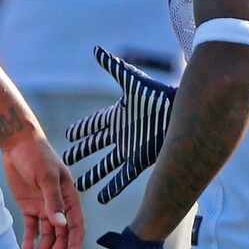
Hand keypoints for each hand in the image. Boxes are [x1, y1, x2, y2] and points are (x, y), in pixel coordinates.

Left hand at [3, 135, 83, 248]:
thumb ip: (53, 201)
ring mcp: (44, 206)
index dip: (73, 245)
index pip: (76, 226)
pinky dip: (30, 240)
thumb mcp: (46, 176)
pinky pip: (32, 228)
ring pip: (46, 235)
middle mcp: (59, 205)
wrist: (17, 142)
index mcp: (69, 197)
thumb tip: (61, 225)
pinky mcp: (29, 206)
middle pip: (60, 235)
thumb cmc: (36, 154)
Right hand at [64, 47, 175, 203]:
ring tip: (81, 186)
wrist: (180, 109)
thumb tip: (95, 50)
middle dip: (83, 152)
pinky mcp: (140, 160)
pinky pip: (122, 177)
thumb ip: (112, 67)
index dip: (82, 129)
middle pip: (96, 145)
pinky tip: (102, 198)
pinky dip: (111, 187)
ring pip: (106, 164)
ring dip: (94, 174)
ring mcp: (130, 148)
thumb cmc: (157, 93)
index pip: (94, 124)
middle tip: (68, 160)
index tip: (69, 134)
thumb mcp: (130, 80)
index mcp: (117, 115)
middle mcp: (122, 133)